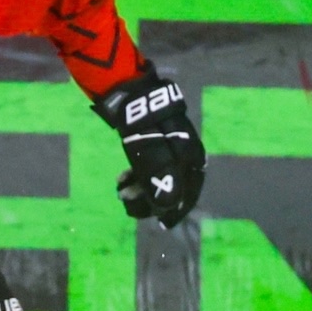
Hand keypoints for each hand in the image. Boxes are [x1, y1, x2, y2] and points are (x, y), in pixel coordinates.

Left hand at [94, 70, 205, 227]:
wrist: (126, 87)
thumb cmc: (141, 120)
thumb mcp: (148, 150)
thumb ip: (158, 176)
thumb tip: (167, 206)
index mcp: (190, 154)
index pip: (189, 190)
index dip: (177, 209)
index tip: (162, 223)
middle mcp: (184, 152)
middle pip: (173, 186)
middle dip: (151, 200)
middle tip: (128, 203)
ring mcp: (169, 145)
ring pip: (159, 177)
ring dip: (140, 189)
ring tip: (121, 190)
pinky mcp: (154, 140)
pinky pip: (149, 166)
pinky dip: (137, 176)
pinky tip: (122, 179)